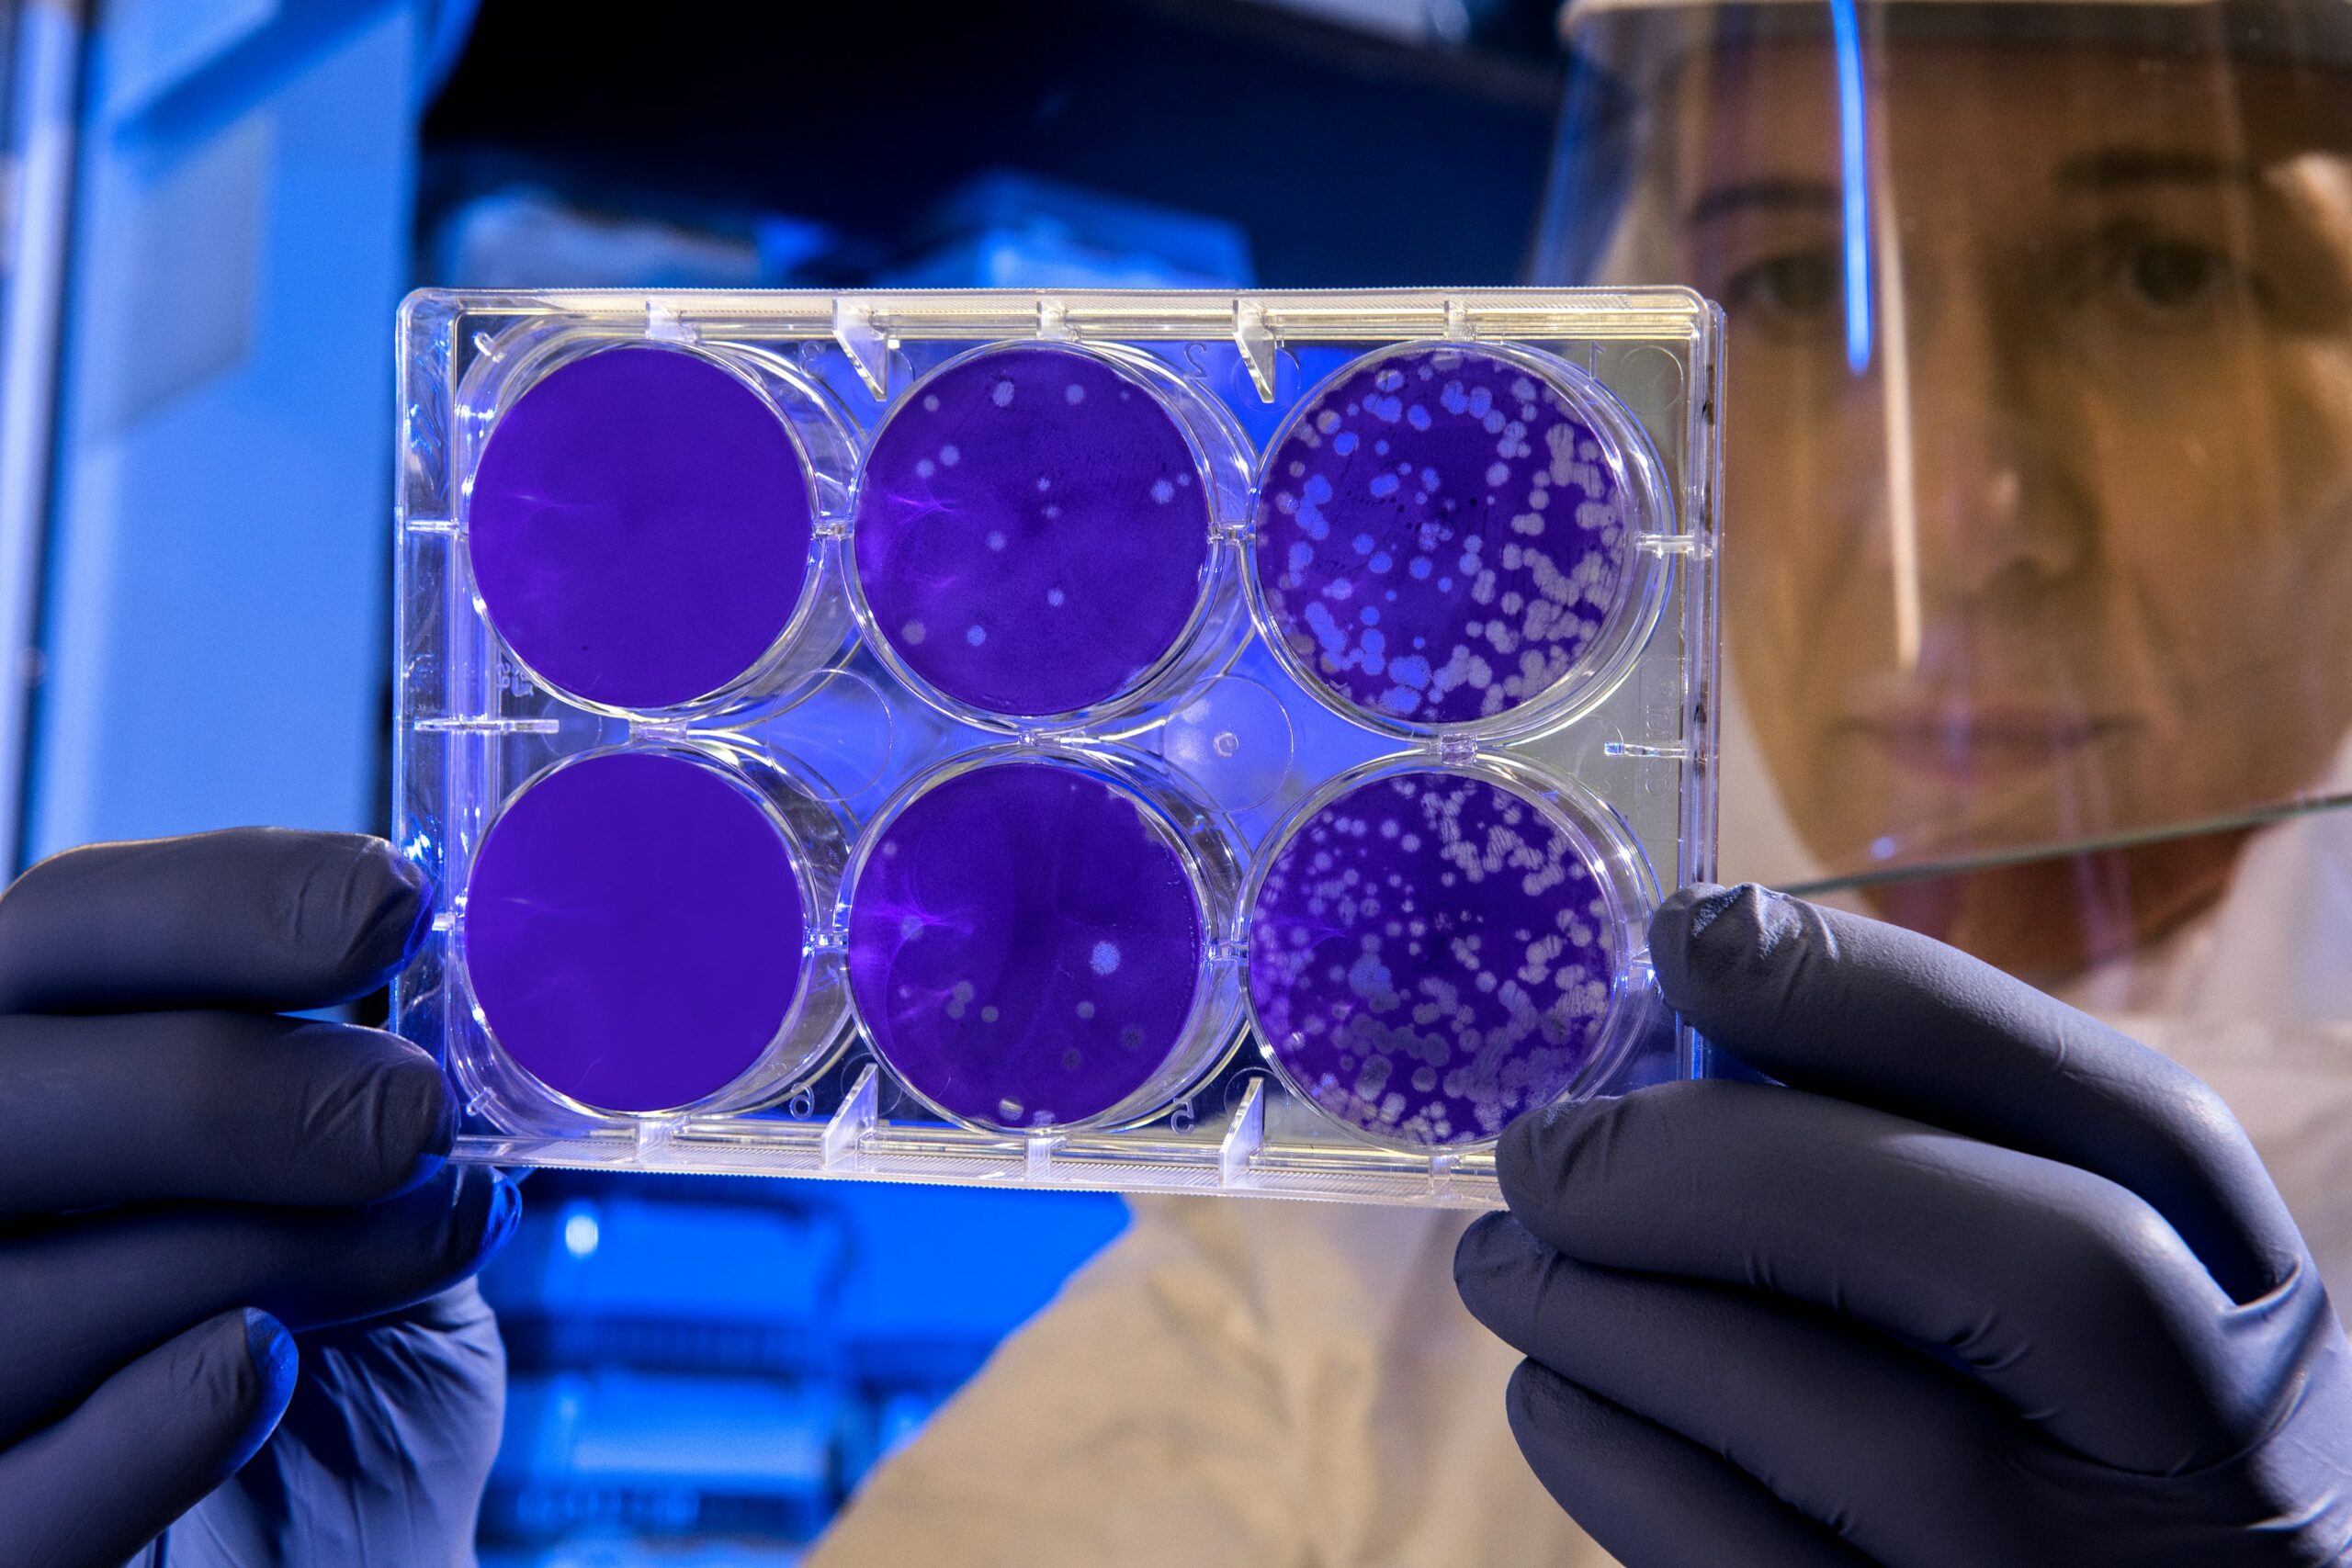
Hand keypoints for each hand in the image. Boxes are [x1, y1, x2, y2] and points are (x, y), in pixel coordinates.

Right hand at [0, 829, 516, 1566]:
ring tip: (427, 1238)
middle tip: (407, 1114)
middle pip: (1, 1096)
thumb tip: (479, 986)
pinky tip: (263, 1368)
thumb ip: (371, 1097)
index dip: (222, 904)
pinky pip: (16, 1499)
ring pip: (18, 1294)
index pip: (63, 932)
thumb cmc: (339, 1355)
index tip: (393, 901)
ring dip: (257, 1252)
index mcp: (32, 1068)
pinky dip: (150, 1423)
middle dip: (219, 1088)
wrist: (336, 1546)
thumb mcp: (365, 1202)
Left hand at [1456, 883, 2351, 1566]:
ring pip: (1843, 1426)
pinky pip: (1734, 1563)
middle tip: (1543, 1146)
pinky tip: (1557, 1388)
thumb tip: (1684, 1034)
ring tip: (1508, 1259)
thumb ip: (1931, 1175)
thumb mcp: (2069, 1312)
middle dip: (1741, 1167)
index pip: (2136, 1119)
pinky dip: (1612, 1454)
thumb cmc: (2035, 1455)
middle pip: (2026, 1263)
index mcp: (2252, 1315)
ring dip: (1618, 1312)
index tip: (1693, 934)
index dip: (1900, 1006)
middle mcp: (2214, 1462)